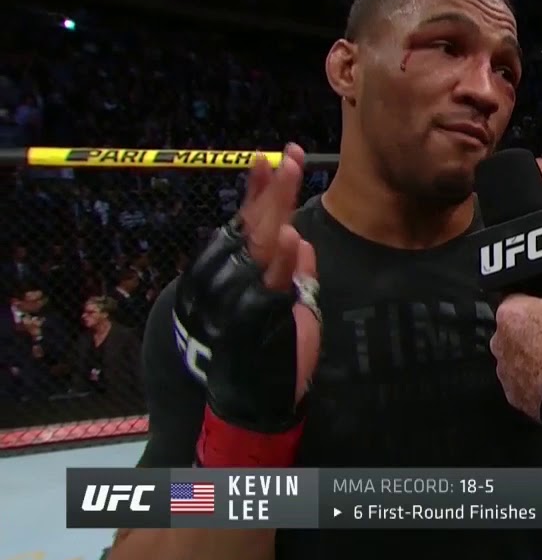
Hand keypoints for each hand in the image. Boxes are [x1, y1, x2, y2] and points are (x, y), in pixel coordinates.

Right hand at [239, 144, 320, 404]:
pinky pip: (265, 286)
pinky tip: (289, 237)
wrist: (257, 402)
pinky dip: (277, 263)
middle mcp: (224, 284)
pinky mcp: (250, 323)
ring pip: (255, 250)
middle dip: (272, 190)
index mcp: (229, 274)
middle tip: (292, 157)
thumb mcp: (287, 302)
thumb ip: (292, 272)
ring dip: (273, 212)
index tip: (271, 158)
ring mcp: (234, 303)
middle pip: (249, 227)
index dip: (257, 191)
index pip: (242, 223)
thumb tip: (299, 240)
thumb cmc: (273, 350)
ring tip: (289, 176)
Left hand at [491, 281, 541, 420]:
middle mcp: (499, 341)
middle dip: (534, 327)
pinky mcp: (512, 392)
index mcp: (511, 313)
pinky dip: (535, 375)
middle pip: (515, 326)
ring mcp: (504, 369)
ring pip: (517, 352)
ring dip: (533, 352)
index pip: (518, 295)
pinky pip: (522, 377)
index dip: (539, 299)